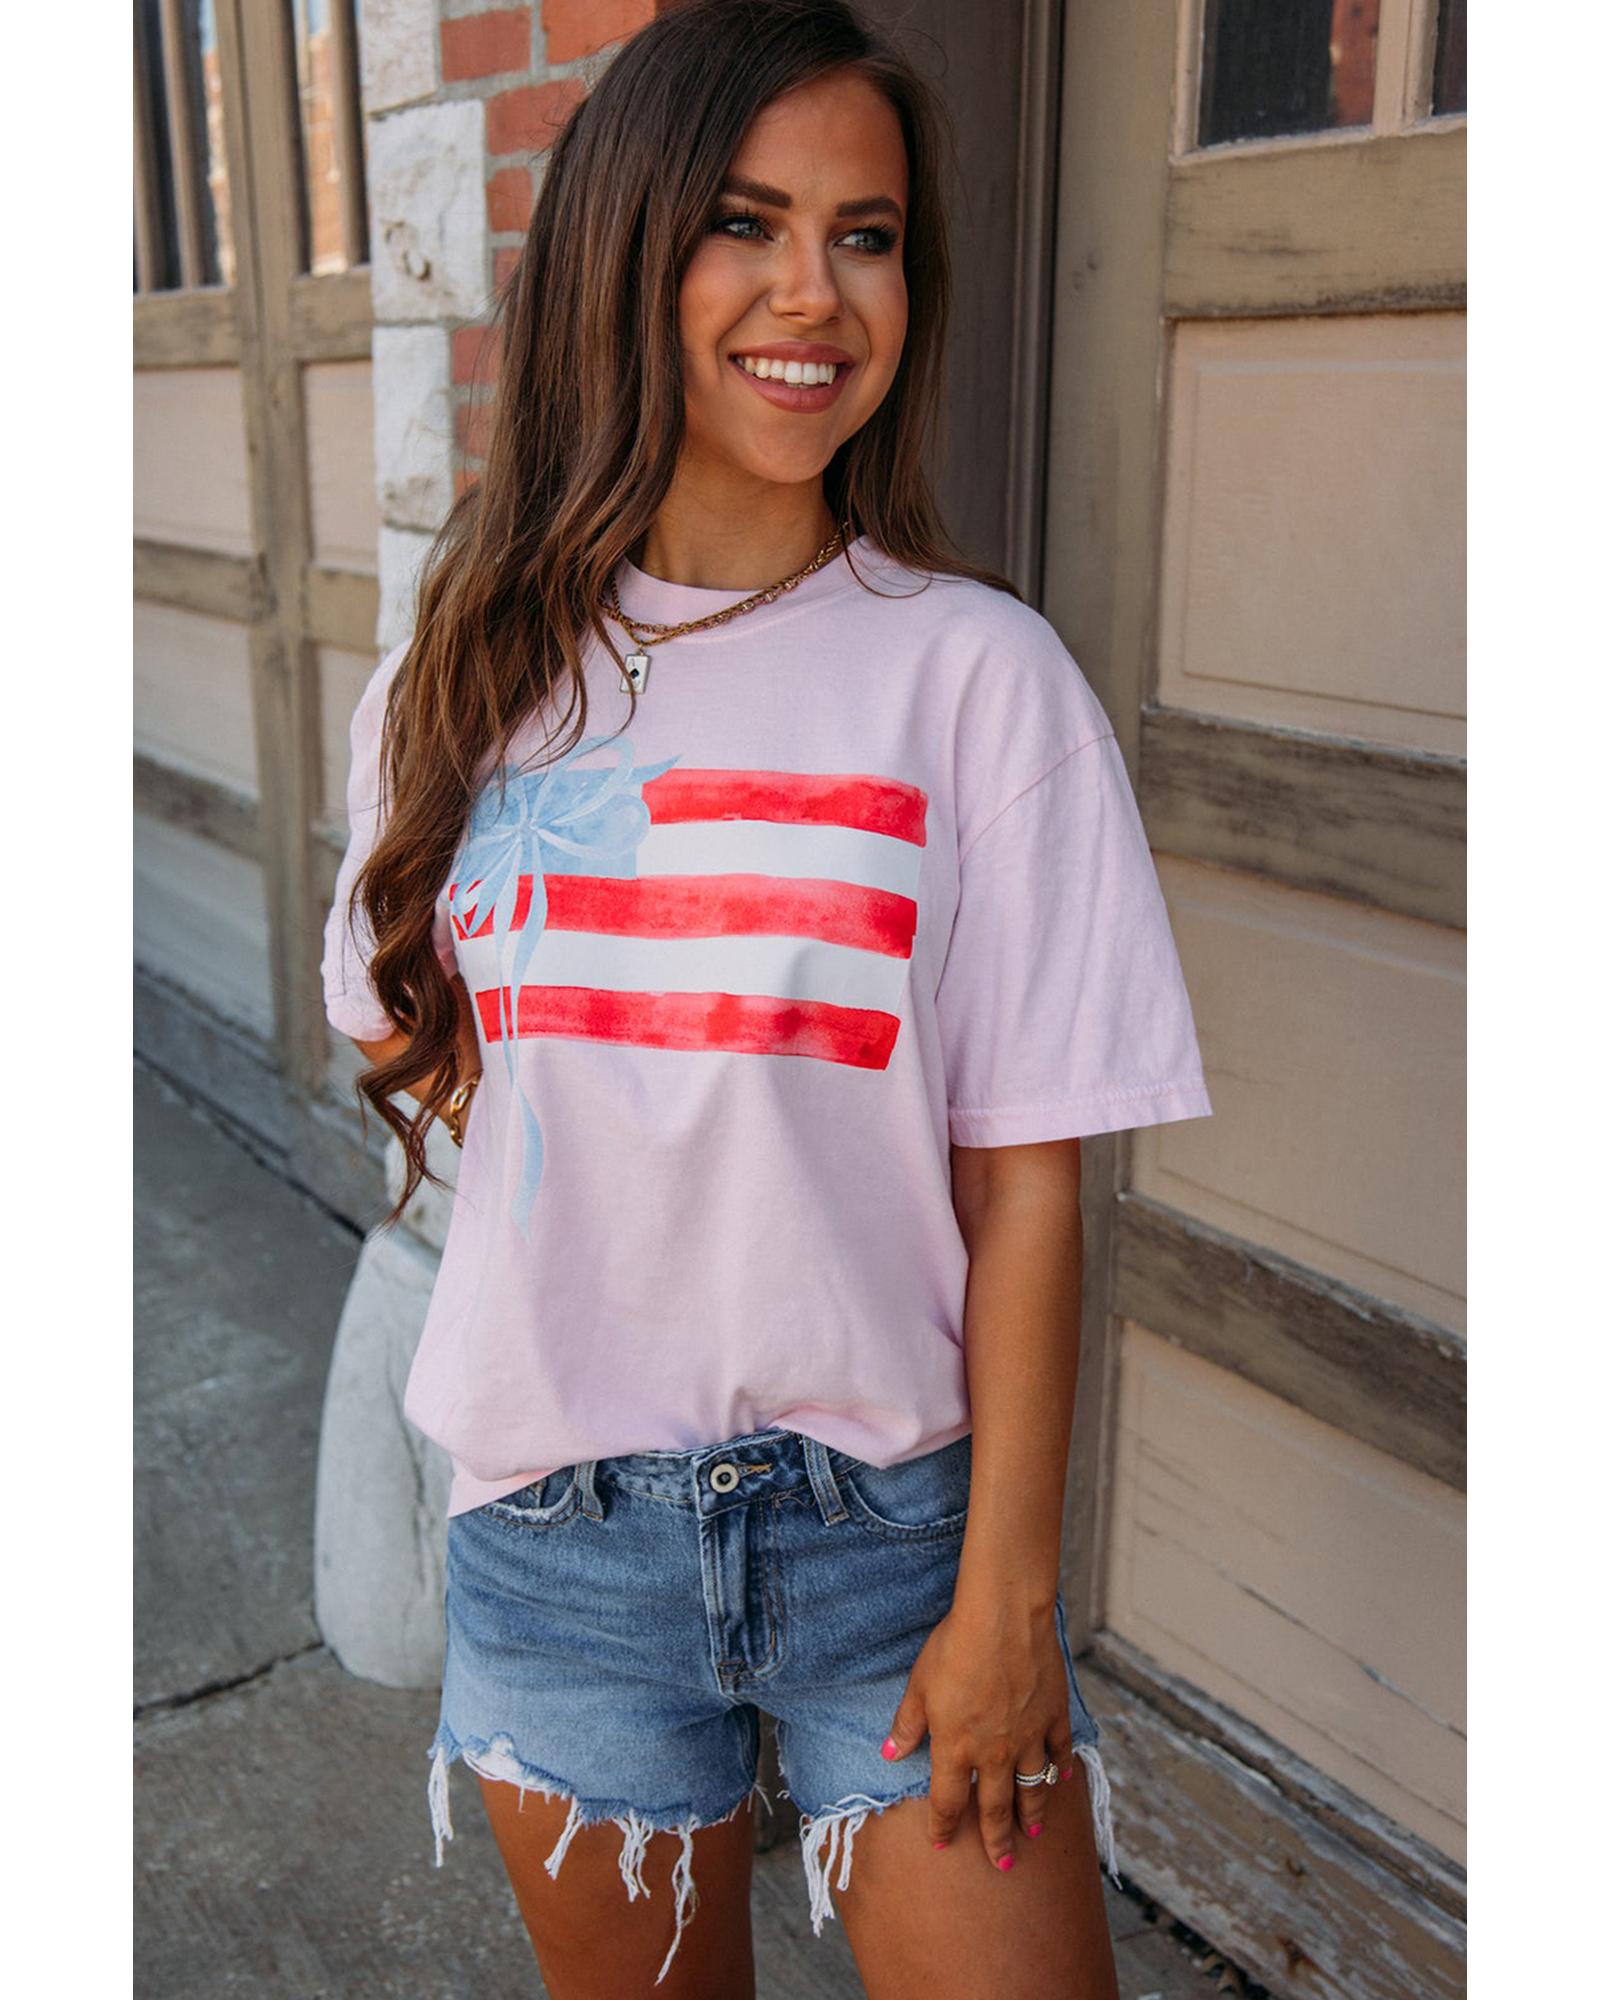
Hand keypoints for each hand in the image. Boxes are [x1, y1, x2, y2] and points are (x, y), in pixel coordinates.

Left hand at [878, 1597, 1073, 1871]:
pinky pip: (1059, 1751)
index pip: (947, 1800)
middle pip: (994, 1807)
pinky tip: (1063, 1779)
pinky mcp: (1053, 1716)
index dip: (943, 1826)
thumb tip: (888, 1753)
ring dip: (1031, 1813)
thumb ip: (907, 1724)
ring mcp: (1028, 1737)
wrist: (1004, 1619)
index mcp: (956, 1747)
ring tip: (1032, 1833)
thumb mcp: (919, 1685)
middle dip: (996, 1838)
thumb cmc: (954, 1647)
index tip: (941, 1844)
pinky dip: (1062, 1769)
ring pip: (1031, 1788)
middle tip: (1002, 1863)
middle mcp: (994, 1753)